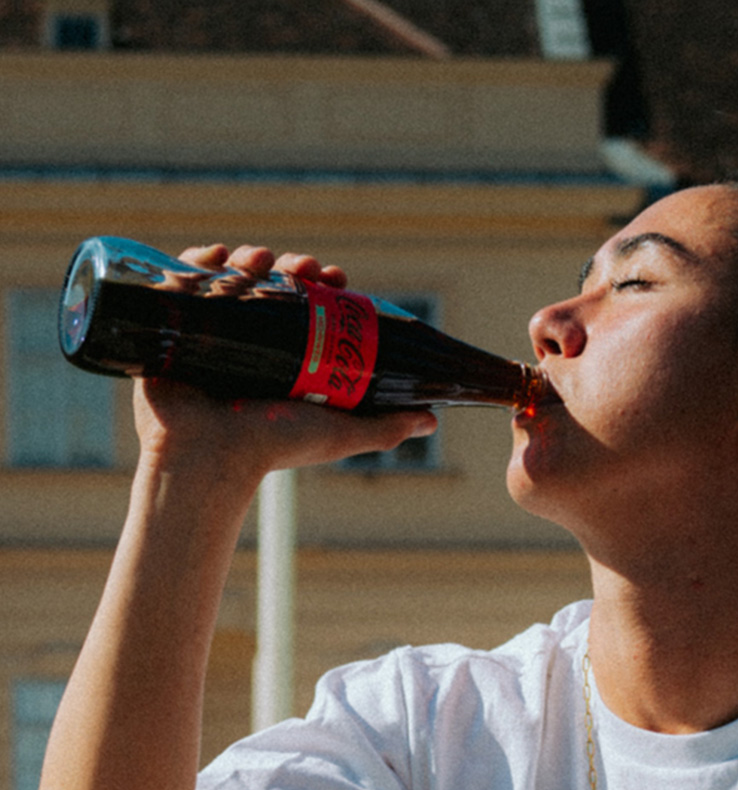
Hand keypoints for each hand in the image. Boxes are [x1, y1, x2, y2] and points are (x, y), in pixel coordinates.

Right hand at [133, 243, 437, 487]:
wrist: (208, 456)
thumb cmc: (273, 446)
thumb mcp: (340, 433)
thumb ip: (386, 427)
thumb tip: (433, 419)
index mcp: (289, 361)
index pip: (310, 308)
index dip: (324, 286)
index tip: (335, 277)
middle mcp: (253, 346)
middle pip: (273, 287)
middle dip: (290, 266)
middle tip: (302, 266)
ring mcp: (213, 336)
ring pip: (233, 280)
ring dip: (249, 257)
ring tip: (258, 259)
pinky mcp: (174, 331)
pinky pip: (181, 284)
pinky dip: (195, 260)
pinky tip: (213, 254)